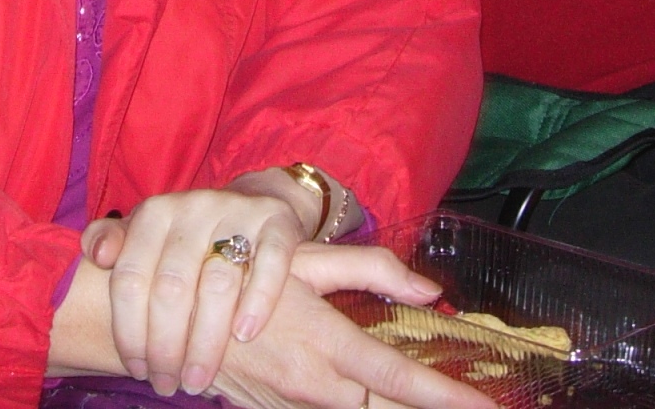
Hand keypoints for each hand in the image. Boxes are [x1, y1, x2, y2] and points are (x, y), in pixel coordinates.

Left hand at [80, 183, 311, 395]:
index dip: (129, 331)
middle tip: (167, 384)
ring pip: (217, 283)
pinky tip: (245, 336)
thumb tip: (97, 257)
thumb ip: (110, 242)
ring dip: (206, 341)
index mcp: (154, 213)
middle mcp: (193, 207)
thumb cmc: (185, 240)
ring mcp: (237, 212)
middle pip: (171, 286)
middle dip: (165, 347)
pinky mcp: (277, 221)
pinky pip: (270, 263)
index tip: (137, 369)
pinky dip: (258, 302)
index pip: (130, 277)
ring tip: (197, 380)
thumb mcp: (145, 236)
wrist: (251, 209)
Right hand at [209, 243, 496, 408]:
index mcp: (328, 344)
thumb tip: (429, 289)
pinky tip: (371, 399)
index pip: (399, 379)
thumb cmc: (238, 275)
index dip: (446, 396)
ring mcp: (293, 407)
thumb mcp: (303, 261)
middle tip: (471, 405)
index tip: (487, 407)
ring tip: (434, 403)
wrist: (167, 319)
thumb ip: (369, 269)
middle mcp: (315, 386)